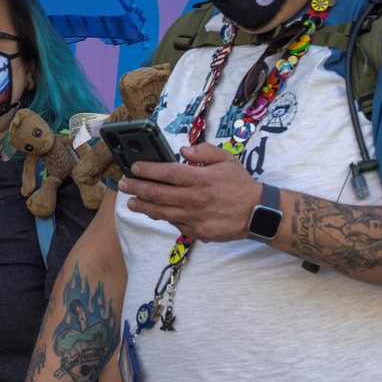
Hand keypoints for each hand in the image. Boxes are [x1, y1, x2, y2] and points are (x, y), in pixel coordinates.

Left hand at [117, 142, 262, 242]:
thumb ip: (204, 151)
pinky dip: (162, 217)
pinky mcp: (197, 232)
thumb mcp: (227, 160)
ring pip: (161, 212)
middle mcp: (195, 199)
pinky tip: (152, 212)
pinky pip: (174, 223)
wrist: (258, 213)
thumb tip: (183, 149)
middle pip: (157, 194)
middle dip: (136, 188)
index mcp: (201, 179)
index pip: (166, 173)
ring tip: (131, 202)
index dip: (147, 170)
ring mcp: (195, 217)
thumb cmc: (240, 185)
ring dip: (142, 207)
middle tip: (123, 185)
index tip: (134, 167)